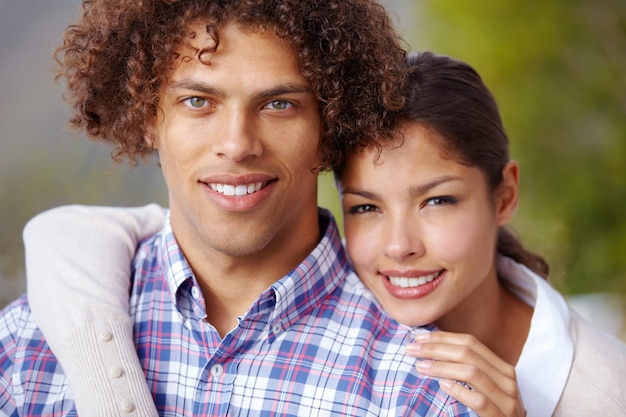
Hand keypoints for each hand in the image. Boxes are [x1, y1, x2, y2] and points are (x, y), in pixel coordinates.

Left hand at [406, 331, 524, 416]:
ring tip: (421, 366)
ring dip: (442, 367)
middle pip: (468, 353)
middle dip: (436, 348)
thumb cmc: (492, 412)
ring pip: (473, 373)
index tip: (418, 338)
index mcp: (501, 368)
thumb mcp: (484, 388)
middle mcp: (506, 380)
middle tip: (412, 349)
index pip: (470, 342)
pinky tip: (443, 386)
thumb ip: (467, 370)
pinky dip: (460, 391)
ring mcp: (507, 400)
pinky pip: (480, 400)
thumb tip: (431, 350)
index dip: (443, 337)